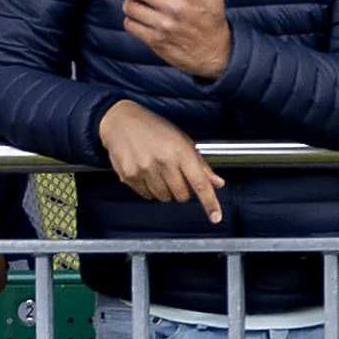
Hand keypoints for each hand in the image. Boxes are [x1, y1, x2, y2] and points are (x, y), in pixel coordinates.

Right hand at [96, 102, 227, 218]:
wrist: (121, 122)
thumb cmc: (154, 129)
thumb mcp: (182, 141)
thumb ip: (201, 164)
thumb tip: (217, 182)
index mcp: (181, 151)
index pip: (200, 183)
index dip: (210, 202)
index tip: (216, 217)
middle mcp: (163, 162)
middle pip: (182, 195)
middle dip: (183, 191)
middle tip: (176, 177)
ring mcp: (145, 170)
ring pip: (164, 197)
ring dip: (165, 191)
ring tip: (159, 173)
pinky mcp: (129, 176)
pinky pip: (146, 195)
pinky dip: (150, 190)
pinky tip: (146, 174)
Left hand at [120, 0, 230, 81]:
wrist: (214, 53)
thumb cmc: (212, 22)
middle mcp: (175, 8)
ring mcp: (163, 25)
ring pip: (130, 7)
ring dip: (129, 1)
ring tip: (136, 1)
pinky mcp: (155, 40)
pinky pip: (131, 25)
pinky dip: (130, 19)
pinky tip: (138, 16)